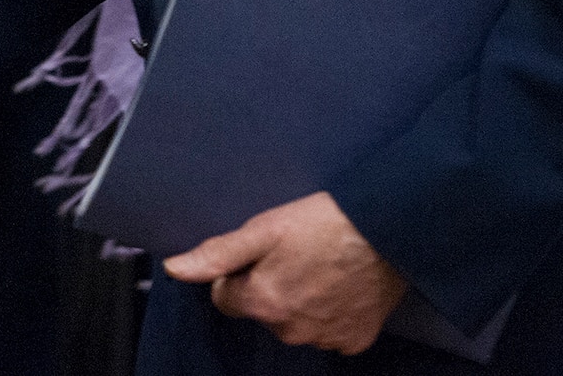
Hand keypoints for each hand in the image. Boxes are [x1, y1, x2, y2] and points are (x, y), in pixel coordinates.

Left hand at [165, 192, 407, 354]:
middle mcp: (289, 332)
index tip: (263, 252)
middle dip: (270, 287)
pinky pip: (329, 331)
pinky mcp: (354, 341)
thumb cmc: (322, 222)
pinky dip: (331, 313)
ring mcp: (324, 340)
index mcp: (262, 303)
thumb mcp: (264, 229)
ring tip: (321, 267)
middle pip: (262, 311)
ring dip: (300, 301)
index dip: (238, 273)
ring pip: (295, 322)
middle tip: (295, 255)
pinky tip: (342, 286)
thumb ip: (218, 254)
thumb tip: (174, 269)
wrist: (388, 230)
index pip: (225, 297)